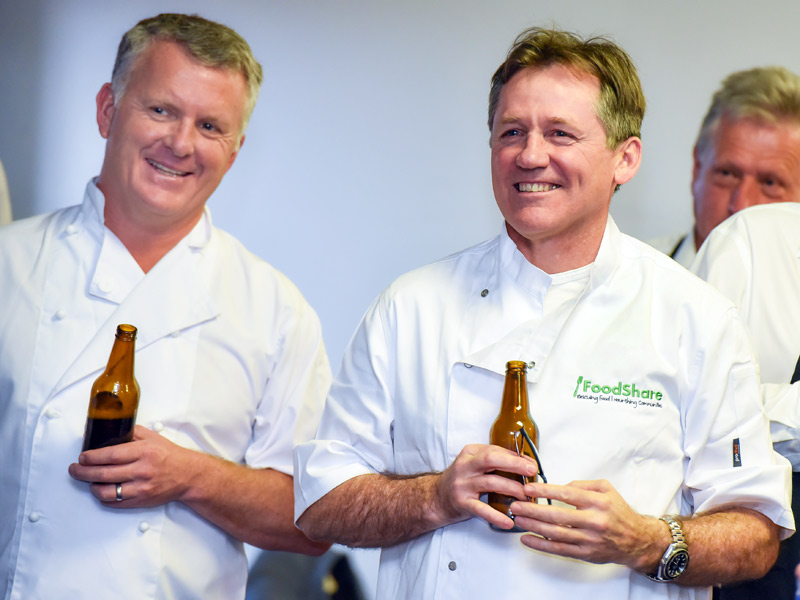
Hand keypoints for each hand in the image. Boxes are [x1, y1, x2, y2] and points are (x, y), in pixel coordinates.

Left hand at [68, 425, 196, 507]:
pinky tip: (101, 490)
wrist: (187, 475)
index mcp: (144, 452)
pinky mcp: (141, 501)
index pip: (110, 455)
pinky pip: (115, 502)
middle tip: (75, 469)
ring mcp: (141, 488)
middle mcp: (142, 470)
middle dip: (83, 472)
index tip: (82, 457)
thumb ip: (131, 433)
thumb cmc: (169, 455)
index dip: (91, 457)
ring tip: (88, 481)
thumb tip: (110, 433)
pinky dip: (103, 498)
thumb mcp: (153, 437)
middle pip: (104, 473)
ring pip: (106, 491)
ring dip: (92, 486)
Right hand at [430, 443, 537, 530]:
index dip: (516, 456)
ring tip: (526, 497)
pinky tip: (509, 521)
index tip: (532, 464)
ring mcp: (462, 484)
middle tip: (532, 471)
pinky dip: (497, 516)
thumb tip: (524, 462)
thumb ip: (495, 461)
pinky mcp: (462, 502)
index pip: (495, 450)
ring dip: (512, 489)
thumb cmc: (462, 480)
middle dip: (515, 464)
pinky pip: (482, 509)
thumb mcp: (474, 464)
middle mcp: (465, 466)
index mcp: (470, 453)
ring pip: (491, 483)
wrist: (436, 498)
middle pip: (491, 459)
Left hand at [509, 479, 666, 569]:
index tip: (529, 489)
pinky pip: (559, 549)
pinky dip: (541, 544)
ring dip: (533, 526)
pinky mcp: (586, 553)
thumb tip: (561, 486)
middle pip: (557, 515)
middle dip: (533, 510)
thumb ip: (583, 484)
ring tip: (518, 518)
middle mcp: (594, 521)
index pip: (567, 494)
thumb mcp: (606, 489)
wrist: (637, 540)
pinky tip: (527, 538)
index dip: (545, 491)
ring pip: (556, 533)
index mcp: (598, 502)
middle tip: (516, 504)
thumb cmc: (618, 512)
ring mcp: (590, 539)